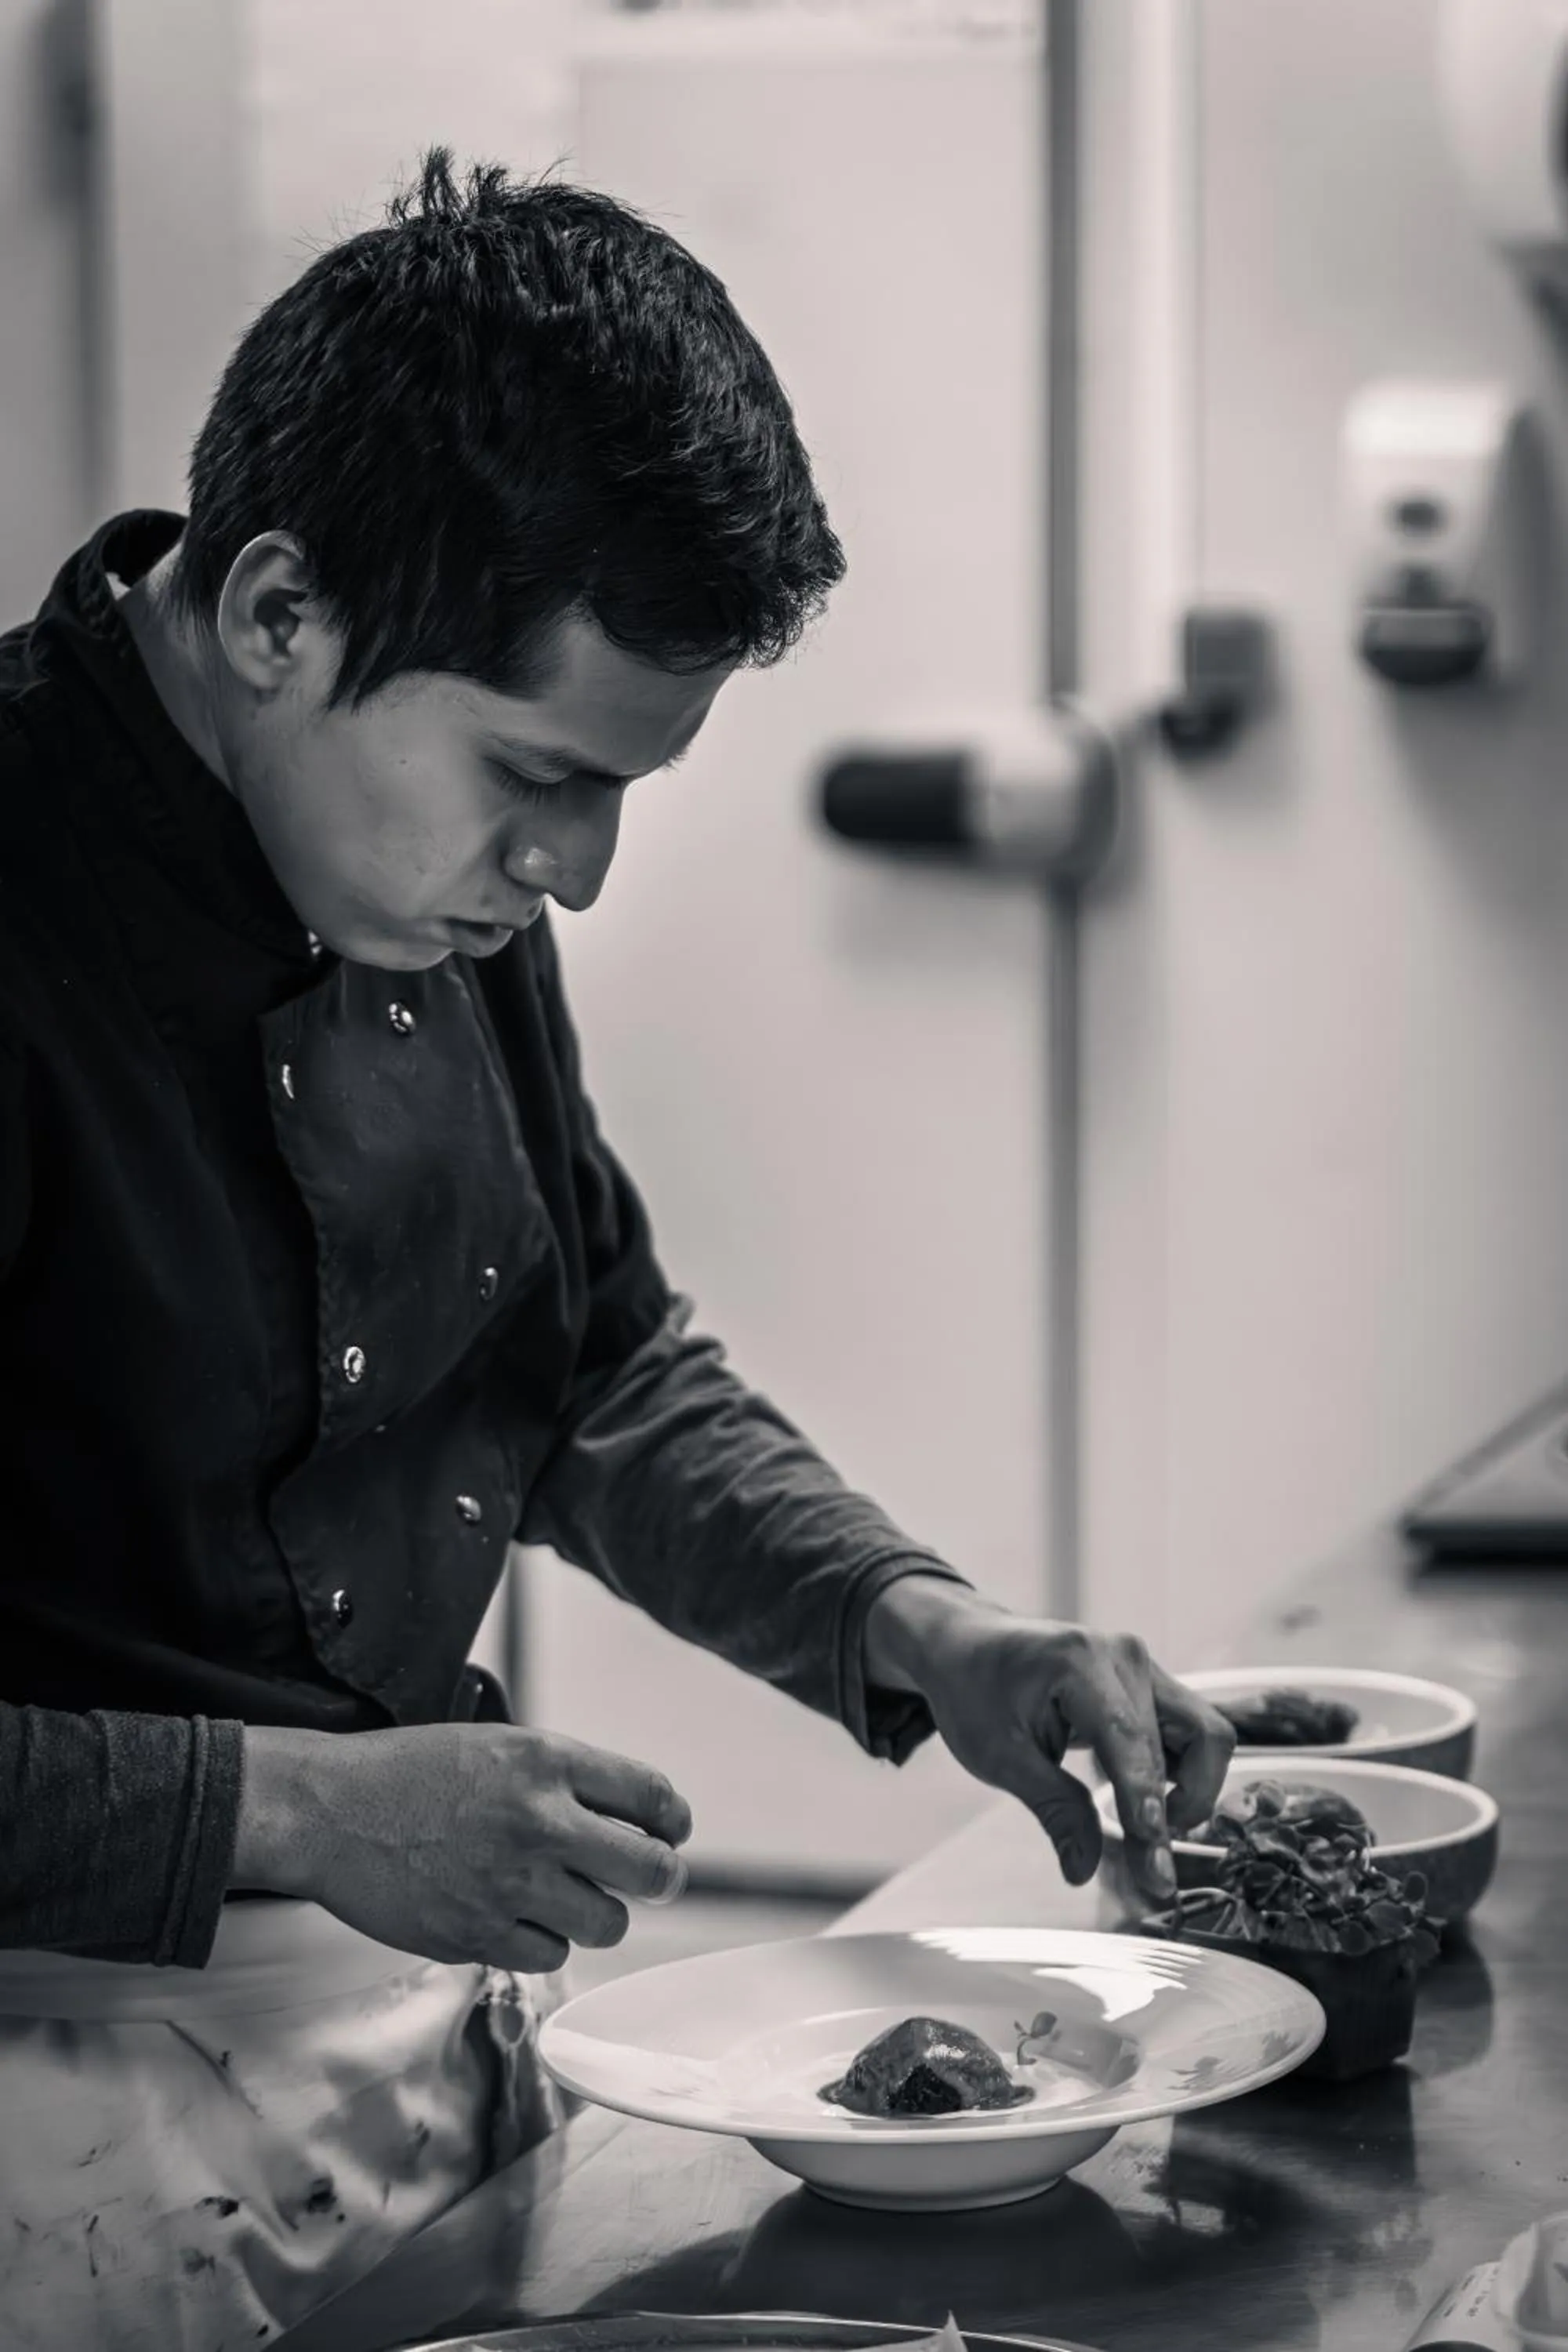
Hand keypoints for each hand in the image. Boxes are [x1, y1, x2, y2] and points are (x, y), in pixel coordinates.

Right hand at [235, 1722, 692, 1971]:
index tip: (671, 1833)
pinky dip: (544, 1940)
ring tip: (568, 1895)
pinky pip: (550, 1955)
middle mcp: (538, 1822)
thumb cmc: (412, 1774)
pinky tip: (517, 1914)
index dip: (673, 1821)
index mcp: (546, 1763)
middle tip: (651, 1878)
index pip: (653, 1797)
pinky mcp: (477, 1935)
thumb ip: (567, 1779)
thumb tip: (637, 1821)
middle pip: (650, 1870)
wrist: (330, 1812)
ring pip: (607, 1923)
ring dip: (597, 1913)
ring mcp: (509, 1884)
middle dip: (661, 1878)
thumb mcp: (499, 1748)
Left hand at [865, 1580, 1234, 1903]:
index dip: (1147, 1799)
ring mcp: (1142, 1666)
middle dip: (1179, 1810)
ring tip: (1151, 1831)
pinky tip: (1146, 1802)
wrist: (966, 1646)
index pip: (1132, 1739)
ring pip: (1205, 1734)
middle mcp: (1124, 1657)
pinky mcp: (1148, 1682)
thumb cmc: (973, 1690)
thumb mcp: (998, 1755)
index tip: (1155, 1852)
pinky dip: (1182, 1774)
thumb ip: (1053, 1808)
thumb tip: (1083, 1869)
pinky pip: (1189, 1731)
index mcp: (1080, 1662)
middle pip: (1190, 1738)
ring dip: (1194, 1789)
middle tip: (1154, 1871)